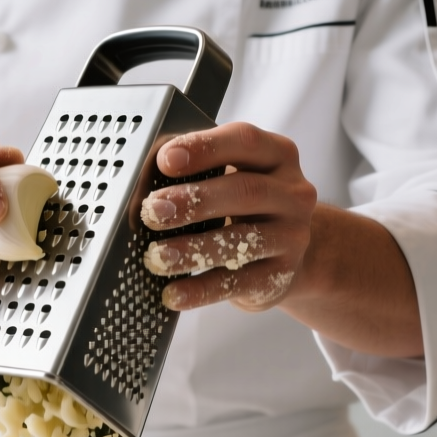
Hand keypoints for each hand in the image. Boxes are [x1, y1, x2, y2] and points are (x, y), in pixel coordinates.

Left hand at [136, 122, 423, 357]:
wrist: (289, 255)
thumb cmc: (246, 207)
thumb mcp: (231, 176)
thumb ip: (197, 169)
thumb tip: (144, 181)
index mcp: (277, 156)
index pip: (244, 142)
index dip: (204, 148)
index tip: (165, 160)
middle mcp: (292, 194)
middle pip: (245, 192)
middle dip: (194, 201)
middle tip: (152, 211)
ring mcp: (292, 237)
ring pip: (242, 242)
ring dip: (193, 249)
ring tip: (157, 257)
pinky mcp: (281, 276)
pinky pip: (238, 283)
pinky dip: (202, 290)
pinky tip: (174, 293)